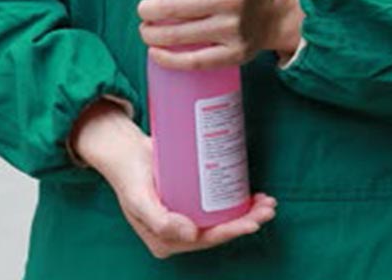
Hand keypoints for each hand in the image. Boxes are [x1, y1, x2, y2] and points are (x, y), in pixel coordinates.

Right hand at [69, 101, 277, 258]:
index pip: (206, 239)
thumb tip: (192, 235)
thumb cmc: (129, 175)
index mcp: (165, 240)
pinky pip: (216, 204)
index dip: (232, 232)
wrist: (123, 150)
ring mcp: (185, 215)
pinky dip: (236, 201)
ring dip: (247, 212)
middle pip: (219, 229)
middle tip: (268, 208)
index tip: (253, 222)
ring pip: (221, 218)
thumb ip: (160, 222)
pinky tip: (253, 194)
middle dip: (247, 221)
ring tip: (266, 202)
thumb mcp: (139, 200)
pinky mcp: (190, 199)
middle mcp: (178, 232)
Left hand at [138, 0, 304, 70]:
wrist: (276, 13)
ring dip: (152, 34)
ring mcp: (232, 28)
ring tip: (146, 29)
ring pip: (179, 35)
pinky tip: (156, 52)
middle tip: (143, 10)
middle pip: (173, 8)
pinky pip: (194, 60)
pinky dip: (169, 59)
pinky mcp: (233, 54)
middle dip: (148, 10)